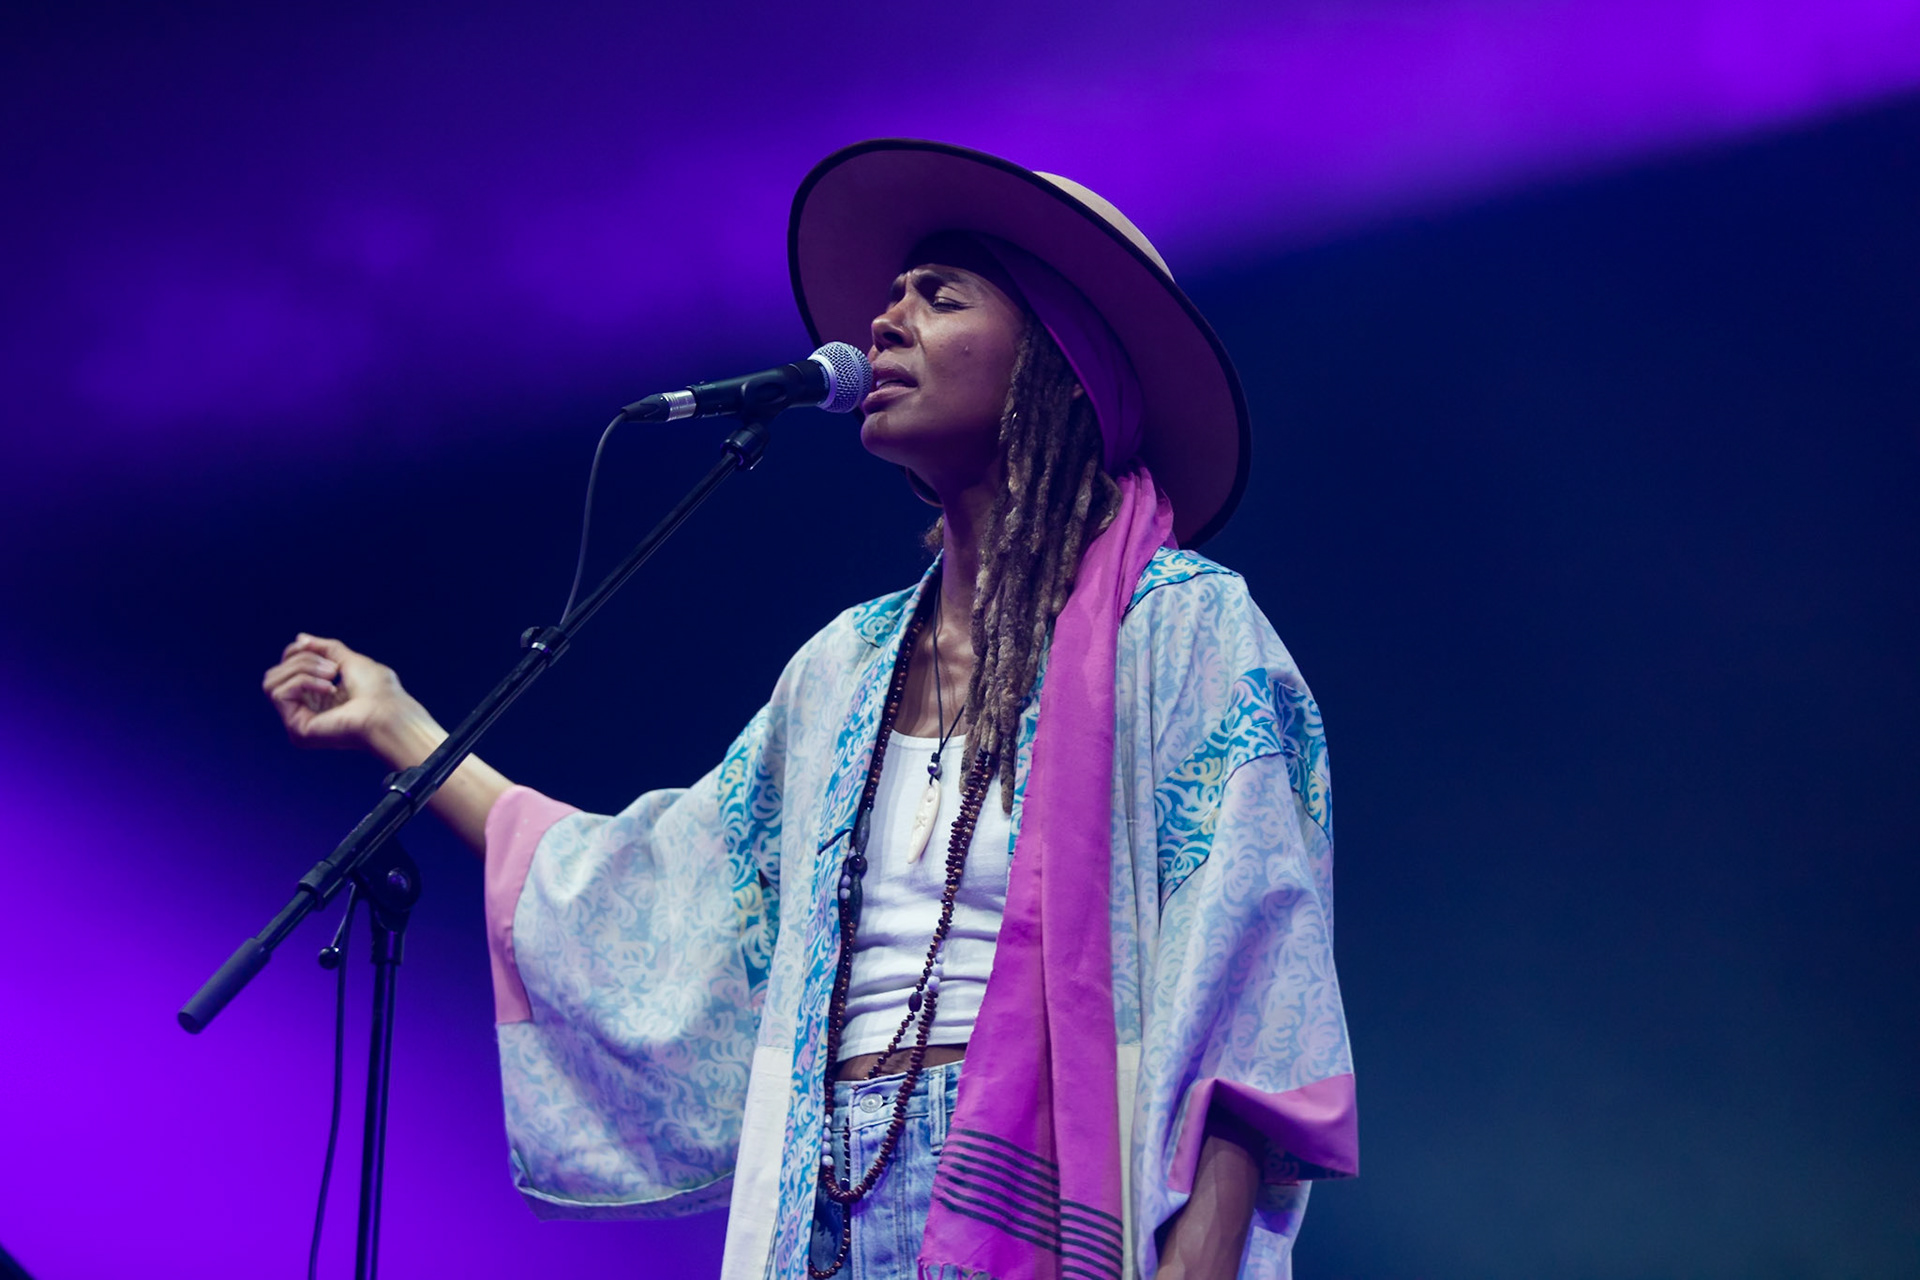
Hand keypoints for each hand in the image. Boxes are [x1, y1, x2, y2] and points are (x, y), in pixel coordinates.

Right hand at [263, 633, 512, 855]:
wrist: (388, 712)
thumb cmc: (378, 690)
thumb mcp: (349, 660)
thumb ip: (325, 649)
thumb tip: (300, 638)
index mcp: (316, 697)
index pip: (286, 668)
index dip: (297, 652)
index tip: (323, 652)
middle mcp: (304, 710)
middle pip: (276, 672)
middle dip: (303, 660)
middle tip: (333, 668)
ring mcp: (298, 721)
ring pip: (272, 681)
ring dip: (303, 669)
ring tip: (332, 676)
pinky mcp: (296, 728)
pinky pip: (279, 692)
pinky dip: (304, 682)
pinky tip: (329, 689)